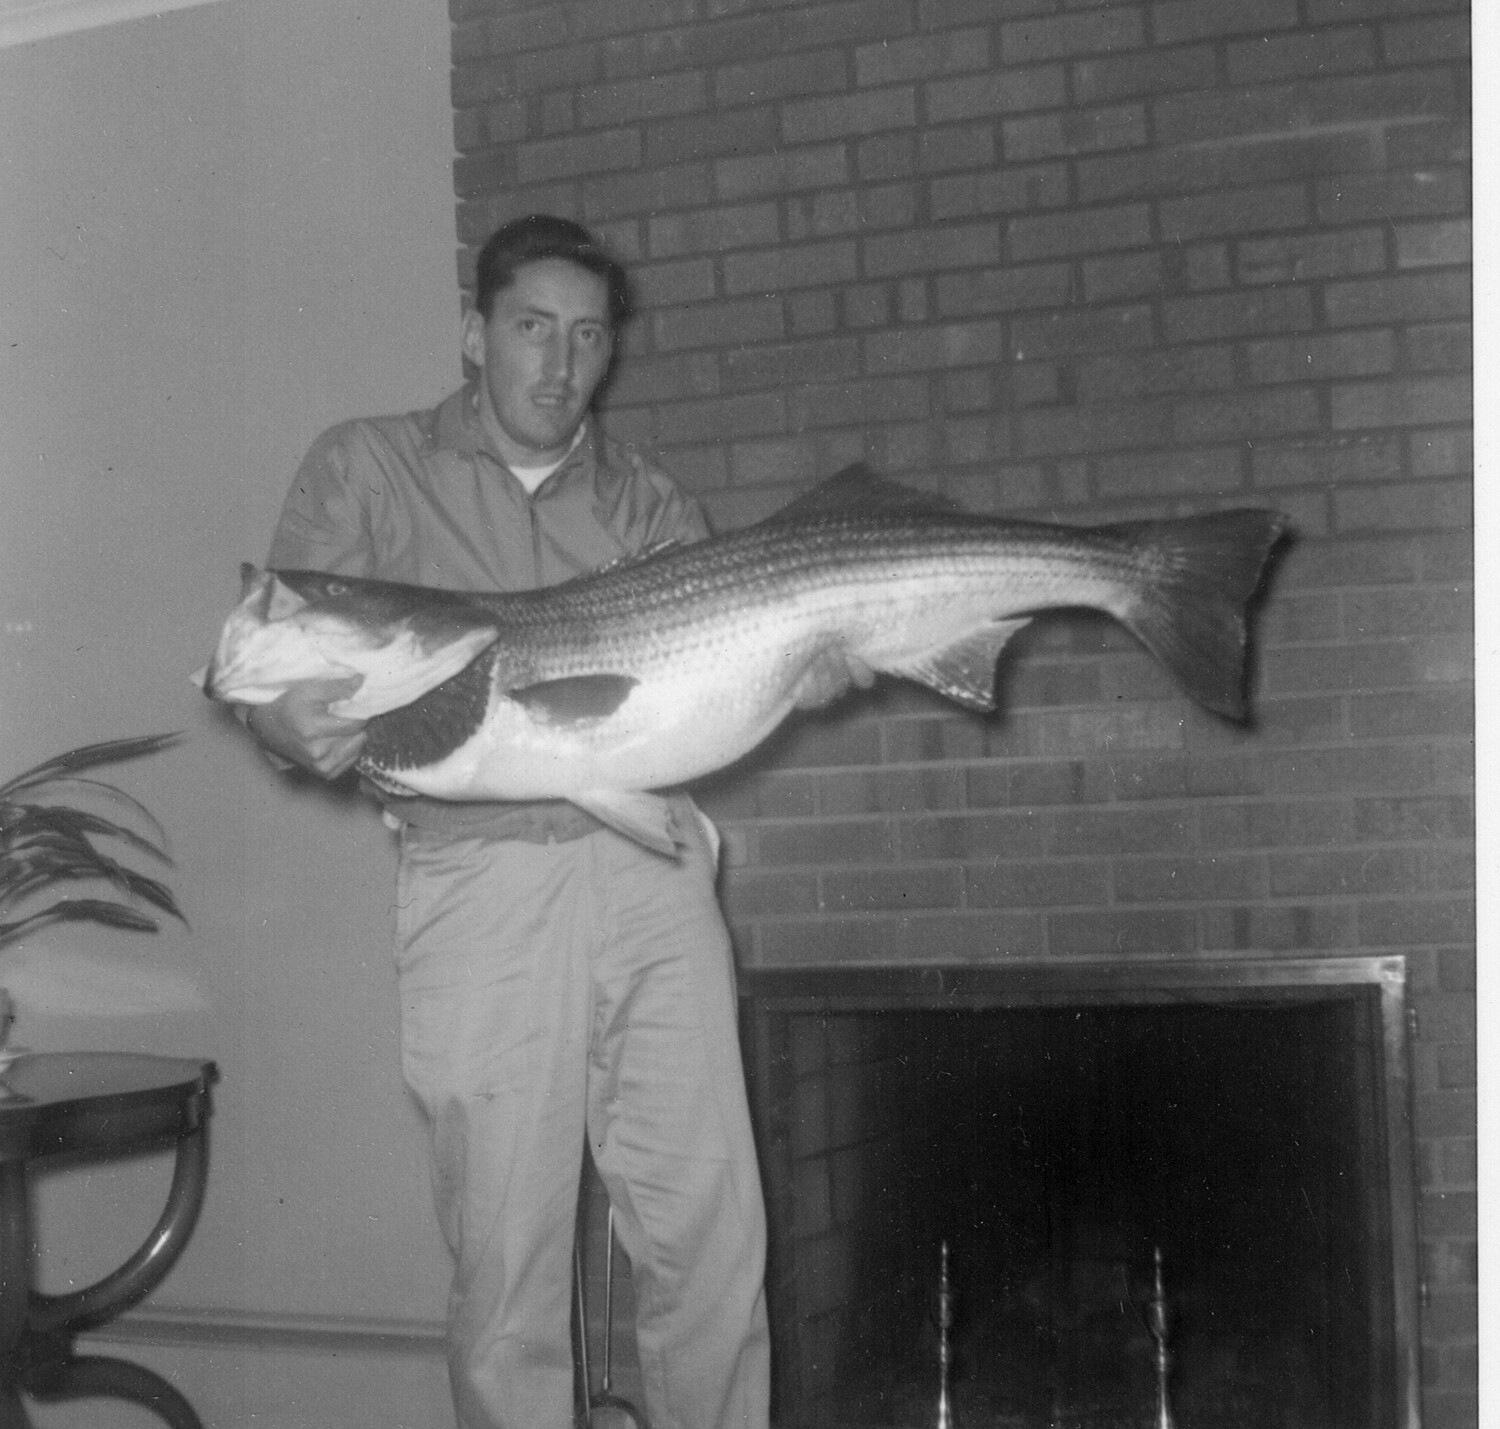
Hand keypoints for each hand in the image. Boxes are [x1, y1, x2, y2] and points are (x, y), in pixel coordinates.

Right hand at [243, 677, 367, 778]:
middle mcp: (318, 753)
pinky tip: (333, 740)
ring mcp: (322, 766)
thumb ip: (338, 687)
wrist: (270, 730)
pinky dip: (347, 748)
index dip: (358, 712)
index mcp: (313, 731)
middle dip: (354, 724)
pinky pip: (353, 759)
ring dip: (352, 737)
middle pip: (359, 736)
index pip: (356, 724)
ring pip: (358, 748)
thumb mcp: (310, 690)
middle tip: (339, 717)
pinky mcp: (327, 774)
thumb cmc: (291, 706)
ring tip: (334, 728)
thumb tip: (362, 681)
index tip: (352, 706)